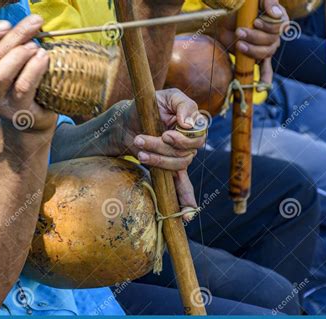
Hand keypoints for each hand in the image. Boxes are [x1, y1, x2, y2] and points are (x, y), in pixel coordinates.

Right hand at [0, 15, 57, 133]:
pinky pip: (22, 87)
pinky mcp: (18, 111)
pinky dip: (33, 69)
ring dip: (20, 54)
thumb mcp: (2, 64)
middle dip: (13, 37)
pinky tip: (43, 58)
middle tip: (33, 25)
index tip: (5, 24)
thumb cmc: (17, 86)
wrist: (31, 122)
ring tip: (36, 46)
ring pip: (1, 74)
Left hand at [123, 88, 206, 218]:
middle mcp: (189, 143)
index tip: (166, 134)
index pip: (198, 136)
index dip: (183, 138)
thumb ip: (184, 105)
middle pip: (185, 153)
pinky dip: (186, 201)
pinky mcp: (168, 169)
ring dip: (157, 159)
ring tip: (139, 150)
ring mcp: (180, 158)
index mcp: (192, 125)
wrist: (127, 121)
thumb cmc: (148, 105)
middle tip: (141, 138)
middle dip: (162, 147)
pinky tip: (188, 215)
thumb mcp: (167, 96)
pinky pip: (182, 187)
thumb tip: (190, 124)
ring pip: (176, 165)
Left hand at [216, 0, 288, 84]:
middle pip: (271, 41)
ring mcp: (267, 48)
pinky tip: (261, 88)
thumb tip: (275, 13)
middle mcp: (274, 36)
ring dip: (251, 50)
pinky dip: (265, 80)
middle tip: (239, 32)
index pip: (281, 27)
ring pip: (265, 53)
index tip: (255, 22)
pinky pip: (265, 70)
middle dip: (254, 37)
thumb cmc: (242, 8)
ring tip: (239, 44)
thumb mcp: (255, 1)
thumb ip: (269, 1)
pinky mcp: (256, 57)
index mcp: (277, 21)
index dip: (269, 26)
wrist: (224, 19)